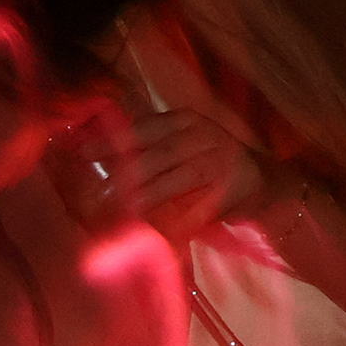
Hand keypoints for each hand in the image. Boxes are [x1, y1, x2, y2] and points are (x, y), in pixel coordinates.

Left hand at [55, 104, 265, 243]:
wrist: (262, 182)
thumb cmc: (208, 165)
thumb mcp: (179, 147)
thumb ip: (146, 151)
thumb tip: (98, 161)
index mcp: (184, 120)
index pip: (145, 127)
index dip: (115, 139)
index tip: (84, 152)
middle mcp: (203, 134)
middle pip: (160, 151)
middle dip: (128, 169)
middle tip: (99, 189)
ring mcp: (220, 158)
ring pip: (181, 174)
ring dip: (152, 192)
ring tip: (128, 206)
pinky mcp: (232, 185)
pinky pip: (202, 200)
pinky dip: (180, 214)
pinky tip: (160, 225)